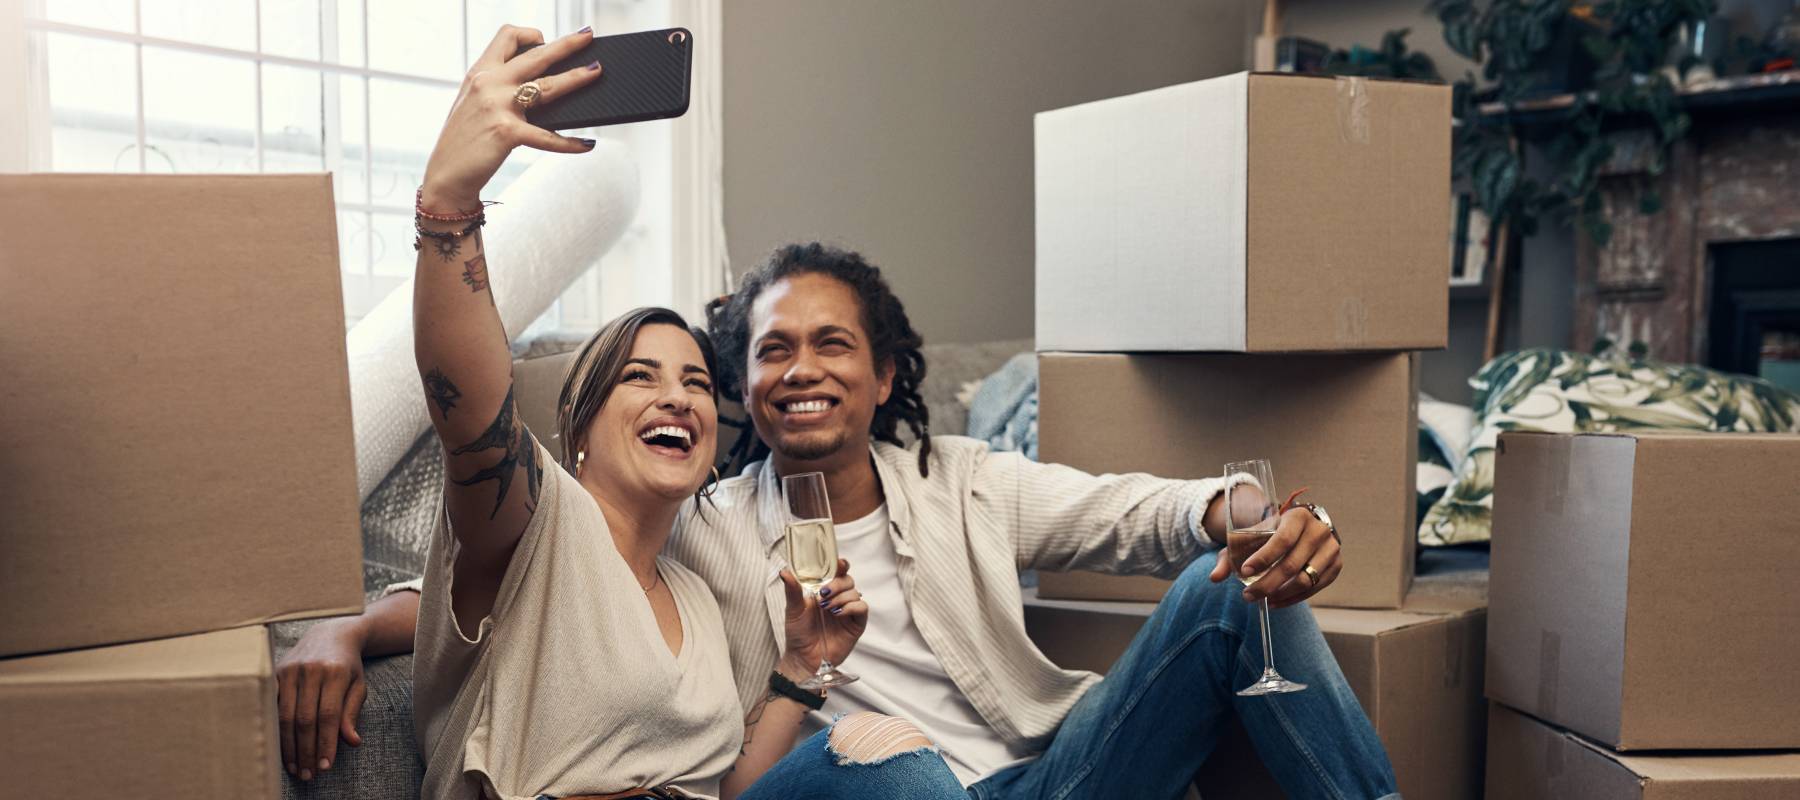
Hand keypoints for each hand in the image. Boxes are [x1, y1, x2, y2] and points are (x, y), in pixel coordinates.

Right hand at [276, 618, 369, 780]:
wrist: (330, 633)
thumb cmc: (348, 665)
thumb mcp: (358, 685)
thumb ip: (352, 713)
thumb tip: (351, 742)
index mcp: (335, 672)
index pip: (329, 715)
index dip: (325, 743)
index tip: (325, 767)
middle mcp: (311, 670)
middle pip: (305, 719)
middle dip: (306, 750)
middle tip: (307, 774)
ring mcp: (290, 670)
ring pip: (285, 715)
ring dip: (289, 746)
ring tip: (294, 767)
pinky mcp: (275, 672)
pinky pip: (272, 706)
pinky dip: (276, 730)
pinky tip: (280, 747)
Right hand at [419, 24, 604, 210]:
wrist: (446, 174)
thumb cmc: (464, 140)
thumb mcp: (474, 102)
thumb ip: (499, 87)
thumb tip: (539, 83)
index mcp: (480, 72)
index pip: (507, 36)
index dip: (530, 34)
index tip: (545, 41)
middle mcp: (488, 83)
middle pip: (536, 55)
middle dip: (566, 44)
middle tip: (588, 37)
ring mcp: (498, 107)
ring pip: (547, 86)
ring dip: (576, 77)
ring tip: (596, 72)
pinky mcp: (506, 133)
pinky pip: (547, 136)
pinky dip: (570, 143)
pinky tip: (587, 144)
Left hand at [777, 559, 867, 676]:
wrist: (803, 658)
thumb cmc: (798, 634)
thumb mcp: (793, 609)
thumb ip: (792, 590)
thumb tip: (785, 571)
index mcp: (824, 591)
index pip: (837, 572)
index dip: (840, 565)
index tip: (839, 563)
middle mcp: (838, 599)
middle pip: (848, 579)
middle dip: (838, 583)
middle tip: (824, 593)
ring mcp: (848, 611)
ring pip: (855, 592)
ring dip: (841, 597)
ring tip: (827, 608)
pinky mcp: (856, 624)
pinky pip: (862, 608)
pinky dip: (851, 607)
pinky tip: (838, 613)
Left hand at [1209, 506, 1341, 608]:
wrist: (1302, 529)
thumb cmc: (1272, 533)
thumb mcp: (1252, 537)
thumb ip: (1231, 555)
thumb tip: (1214, 578)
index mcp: (1298, 517)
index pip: (1282, 540)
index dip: (1264, 557)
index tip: (1245, 572)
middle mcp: (1319, 531)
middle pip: (1291, 565)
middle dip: (1266, 584)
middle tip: (1247, 596)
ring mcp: (1331, 549)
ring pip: (1304, 580)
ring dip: (1280, 594)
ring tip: (1261, 599)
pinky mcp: (1336, 566)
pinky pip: (1314, 588)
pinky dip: (1293, 598)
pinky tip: (1276, 601)